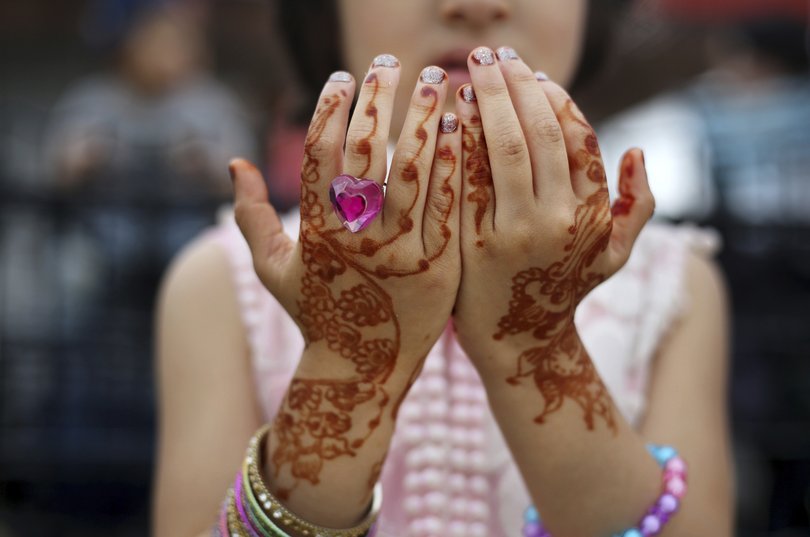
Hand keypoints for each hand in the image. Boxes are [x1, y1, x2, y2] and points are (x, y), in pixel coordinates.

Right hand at [229, 59, 460, 495]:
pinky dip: (451, 162)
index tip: (342, 78)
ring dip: (421, 119)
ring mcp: (400, 253)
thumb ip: (252, 216)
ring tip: (432, 79)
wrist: (363, 368)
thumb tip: (235, 162)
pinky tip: (456, 126)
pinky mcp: (438, 265)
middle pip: (366, 153)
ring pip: (413, 172)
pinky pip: (448, 204)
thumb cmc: (316, 312)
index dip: (330, 110)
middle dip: (377, 101)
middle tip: (389, 63)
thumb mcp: (273, 268)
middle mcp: (355, 239)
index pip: (320, 154)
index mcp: (314, 232)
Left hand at [452, 47, 653, 426]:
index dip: (556, 100)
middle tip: (496, 54)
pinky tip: (451, 113)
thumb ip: (636, 206)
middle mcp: (554, 220)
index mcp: (590, 215)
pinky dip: (461, 141)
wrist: (519, 342)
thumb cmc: (567, 289)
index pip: (577, 138)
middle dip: (517, 86)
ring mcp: (511, 232)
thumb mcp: (614, 256)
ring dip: (488, 102)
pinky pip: (467, 180)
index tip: (535, 76)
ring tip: (474, 72)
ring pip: (502, 150)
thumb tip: (637, 151)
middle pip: (539, 134)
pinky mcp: (471, 242)